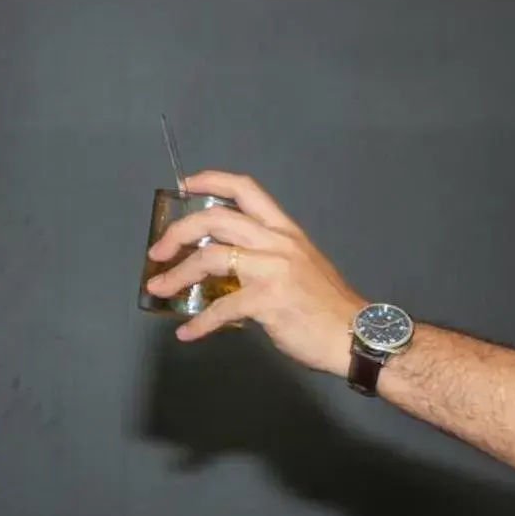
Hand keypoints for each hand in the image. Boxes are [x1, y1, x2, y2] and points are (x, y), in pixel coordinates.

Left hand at [144, 171, 365, 374]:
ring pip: (211, 258)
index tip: (184, 185)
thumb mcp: (301, 266)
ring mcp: (272, 269)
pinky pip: (222, 308)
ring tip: (158, 288)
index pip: (246, 189)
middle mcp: (277, 242)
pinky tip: (188, 333)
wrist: (356, 335)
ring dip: (177, 274)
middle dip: (179, 232)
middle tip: (158, 250)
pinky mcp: (268, 300)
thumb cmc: (328, 305)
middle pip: (216, 220)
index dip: (211, 181)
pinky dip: (200, 322)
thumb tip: (230, 270)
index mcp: (285, 230)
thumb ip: (267, 259)